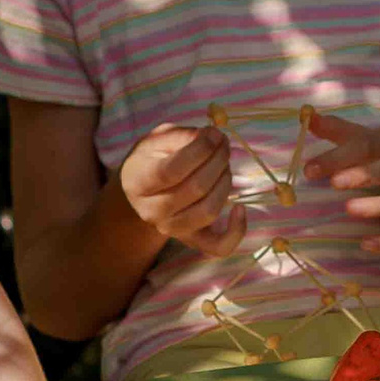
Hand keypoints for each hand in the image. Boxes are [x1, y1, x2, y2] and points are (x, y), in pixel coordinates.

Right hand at [117, 125, 244, 256]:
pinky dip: (236, 231)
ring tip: (224, 163)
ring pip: (209, 211)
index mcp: (138, 182)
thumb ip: (181, 136)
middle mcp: (152, 211)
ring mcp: (171, 229)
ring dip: (225, 182)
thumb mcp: (158, 139)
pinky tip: (240, 208)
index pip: (171, 171)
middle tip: (223, 143)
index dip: (199, 150)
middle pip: (195, 189)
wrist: (143, 191)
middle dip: (217, 160)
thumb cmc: (152, 158)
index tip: (214, 133)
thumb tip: (210, 137)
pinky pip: (218, 247)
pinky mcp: (191, 239)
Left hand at [300, 111, 379, 251]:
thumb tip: (308, 116)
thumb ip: (340, 132)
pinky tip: (366, 245)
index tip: (310, 170)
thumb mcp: (371, 141)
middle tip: (335, 183)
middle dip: (366, 174)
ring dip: (379, 206)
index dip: (340, 155)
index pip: (369, 144)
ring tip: (349, 210)